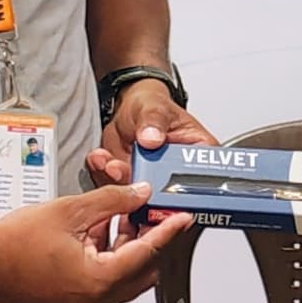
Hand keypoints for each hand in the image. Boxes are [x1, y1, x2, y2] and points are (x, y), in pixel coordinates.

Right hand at [0, 181, 190, 302]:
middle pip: (140, 273)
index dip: (167, 232)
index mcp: (98, 280)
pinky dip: (108, 262)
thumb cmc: (15, 239)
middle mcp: (94, 302)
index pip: (147, 254)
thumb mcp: (70, 211)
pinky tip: (100, 235)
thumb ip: (111, 201)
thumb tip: (139, 195)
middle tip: (153, 216)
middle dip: (149, 243)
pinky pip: (102, 285)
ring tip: (123, 218)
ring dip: (127, 252)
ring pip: (121, 280)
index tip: (183, 219)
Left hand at [89, 80, 215, 189]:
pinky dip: (105, 174)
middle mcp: (177, 173)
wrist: (129, 109)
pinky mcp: (131, 182)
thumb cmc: (152, 106)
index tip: (159, 183)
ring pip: (139, 195)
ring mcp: (153, 180)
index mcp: (197, 154)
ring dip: (120, 180)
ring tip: (109, 162)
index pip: (200, 181)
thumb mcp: (155, 107)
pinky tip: (101, 159)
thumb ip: (154, 121)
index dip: (182, 191)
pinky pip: (117, 187)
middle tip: (122, 170)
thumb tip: (152, 137)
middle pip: (168, 196)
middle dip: (141, 187)